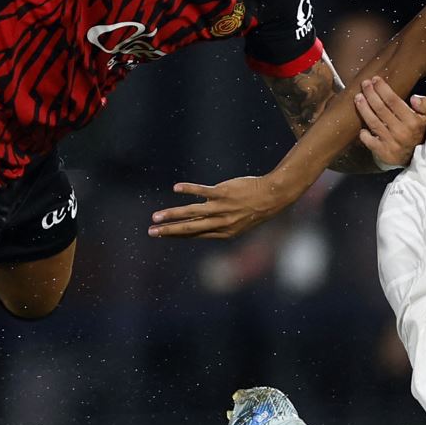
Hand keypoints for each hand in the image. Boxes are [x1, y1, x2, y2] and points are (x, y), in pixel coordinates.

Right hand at [150, 174, 291, 239]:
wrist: (273, 196)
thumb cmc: (255, 209)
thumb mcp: (239, 223)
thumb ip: (220, 225)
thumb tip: (201, 223)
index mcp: (223, 233)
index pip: (194, 235)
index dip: (176, 235)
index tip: (161, 234)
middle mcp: (220, 223)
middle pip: (189, 228)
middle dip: (169, 231)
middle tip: (152, 232)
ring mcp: (221, 208)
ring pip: (192, 213)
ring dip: (173, 214)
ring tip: (156, 216)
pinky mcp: (223, 192)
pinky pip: (203, 191)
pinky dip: (190, 189)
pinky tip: (176, 188)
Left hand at [355, 77, 425, 168]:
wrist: (415, 156)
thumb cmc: (418, 132)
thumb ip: (425, 105)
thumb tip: (414, 98)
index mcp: (412, 121)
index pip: (394, 101)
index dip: (383, 89)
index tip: (375, 79)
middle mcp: (401, 131)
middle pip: (381, 109)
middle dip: (371, 94)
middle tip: (364, 84)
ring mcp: (391, 142)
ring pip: (373, 122)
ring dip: (364, 108)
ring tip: (358, 97)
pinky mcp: (383, 152)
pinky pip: (370, 141)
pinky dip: (364, 134)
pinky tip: (360, 127)